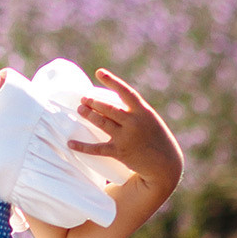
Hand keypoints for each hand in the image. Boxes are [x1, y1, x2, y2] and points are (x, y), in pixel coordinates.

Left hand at [69, 69, 182, 189]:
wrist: (165, 164)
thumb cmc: (156, 139)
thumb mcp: (150, 120)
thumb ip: (133, 112)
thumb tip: (108, 106)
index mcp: (144, 111)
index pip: (126, 92)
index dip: (112, 81)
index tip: (99, 72)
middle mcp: (135, 122)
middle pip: (109, 108)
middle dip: (94, 102)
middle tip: (83, 99)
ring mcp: (127, 137)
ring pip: (102, 123)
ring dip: (89, 115)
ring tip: (80, 110)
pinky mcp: (120, 152)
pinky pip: (97, 148)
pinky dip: (82, 146)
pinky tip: (71, 143)